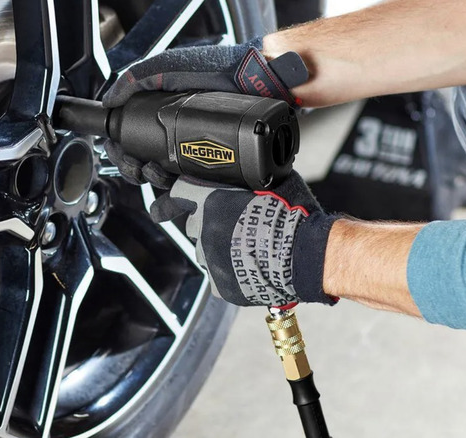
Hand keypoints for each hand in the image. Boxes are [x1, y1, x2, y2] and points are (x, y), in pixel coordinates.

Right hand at [102, 37, 303, 188]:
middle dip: (132, 169)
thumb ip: (138, 79)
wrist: (258, 80)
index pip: (129, 141)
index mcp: (161, 117)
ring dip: (151, 181)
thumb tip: (110, 101)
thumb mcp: (170, 67)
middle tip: (137, 166)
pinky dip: (173, 201)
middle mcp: (175, 137)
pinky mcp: (215, 170)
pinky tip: (168, 197)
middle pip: (141, 164)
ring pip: (161, 180)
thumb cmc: (218, 69)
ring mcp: (195, 155)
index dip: (119, 150)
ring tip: (157, 172)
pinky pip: (190, 192)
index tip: (117, 151)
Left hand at [150, 172, 338, 307]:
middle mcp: (202, 229)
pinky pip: (218, 278)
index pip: (177, 196)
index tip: (159, 211)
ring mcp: (209, 259)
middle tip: (238, 228)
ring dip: (220, 250)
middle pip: (195, 225)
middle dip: (209, 225)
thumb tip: (244, 171)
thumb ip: (244, 178)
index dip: (169, 203)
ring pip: (206, 253)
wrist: (306, 254)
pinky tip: (251, 268)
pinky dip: (231, 275)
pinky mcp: (219, 284)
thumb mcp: (268, 180)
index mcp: (210, 200)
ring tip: (250, 249)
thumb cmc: (292, 214)